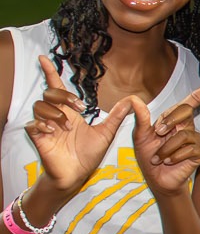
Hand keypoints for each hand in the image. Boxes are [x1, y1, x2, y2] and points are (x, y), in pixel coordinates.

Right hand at [23, 56, 135, 193]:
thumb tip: (132, 101)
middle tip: (78, 109)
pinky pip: (33, 124)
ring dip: (56, 113)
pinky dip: (42, 124)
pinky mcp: (39, 138)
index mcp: (70, 112)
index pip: (57, 88)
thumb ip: (116, 117)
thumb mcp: (106, 133)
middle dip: (63, 97)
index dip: (50, 72)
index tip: (44, 58)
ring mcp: (46, 126)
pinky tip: (52, 131)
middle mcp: (56, 116)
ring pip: (40, 106)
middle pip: (50, 93)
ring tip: (68, 127)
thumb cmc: (88, 155)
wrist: (77, 175)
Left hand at [132, 76, 199, 196]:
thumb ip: (141, 118)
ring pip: (184, 134)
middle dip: (169, 121)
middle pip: (186, 110)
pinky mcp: (199, 153)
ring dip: (166, 147)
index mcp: (175, 119)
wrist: (157, 179)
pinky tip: (169, 161)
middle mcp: (188, 127)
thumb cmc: (150, 157)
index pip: (194, 100)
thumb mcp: (140, 136)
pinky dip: (174, 156)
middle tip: (158, 133)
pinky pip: (189, 149)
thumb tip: (134, 99)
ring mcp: (195, 140)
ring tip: (159, 157)